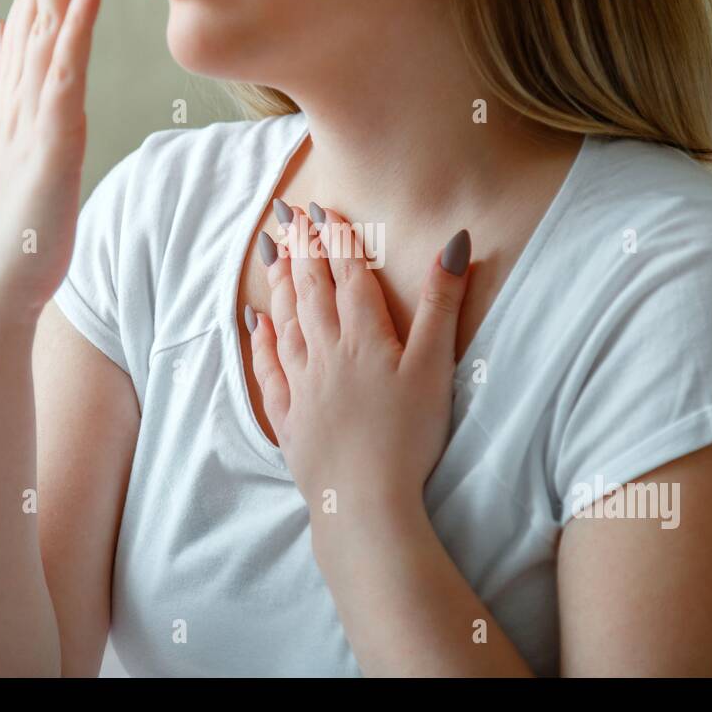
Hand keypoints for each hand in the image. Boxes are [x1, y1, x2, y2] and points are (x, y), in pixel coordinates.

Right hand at [0, 0, 102, 327]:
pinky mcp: (52, 142)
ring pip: (45, 22)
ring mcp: (34, 112)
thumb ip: (18, 75)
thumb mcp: (22, 131)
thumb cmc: (20, 207)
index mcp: (21, 84)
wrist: (1, 274)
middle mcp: (21, 87)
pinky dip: (78, 30)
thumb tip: (5, 19)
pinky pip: (66, 77)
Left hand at [246, 204, 471, 520]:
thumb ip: (441, 303)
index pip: (348, 276)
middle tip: (289, 218)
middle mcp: (326, 353)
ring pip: (287, 322)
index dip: (337, 239)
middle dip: (302, 250)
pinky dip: (261, 341)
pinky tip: (257, 322)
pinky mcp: (290, 419)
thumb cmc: (408, 437)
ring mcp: (302, 386)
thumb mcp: (435, 366)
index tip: (324, 209)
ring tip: (272, 254)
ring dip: (280, 285)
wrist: (365, 501)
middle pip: (311, 292)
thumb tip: (454, 242)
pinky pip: (269, 369)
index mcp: (364, 338)